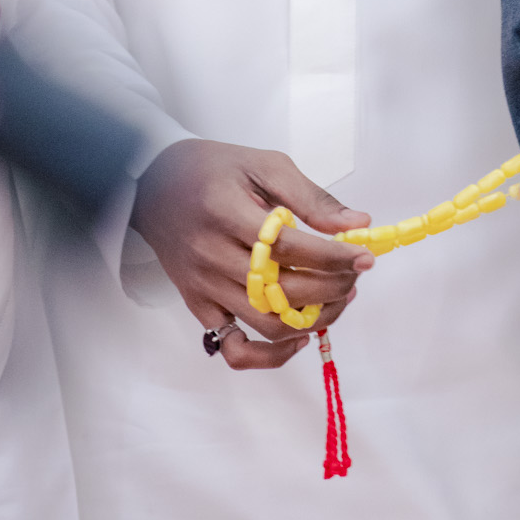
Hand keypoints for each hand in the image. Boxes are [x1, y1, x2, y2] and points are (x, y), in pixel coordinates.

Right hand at [133, 139, 374, 370]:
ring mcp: (203, 287)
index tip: (365, 257)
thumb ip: (311, 197)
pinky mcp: (198, 307)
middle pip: (283, 290)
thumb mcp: (264, 164)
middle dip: (333, 287)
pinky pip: (235, 348)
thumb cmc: (213, 169)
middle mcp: (211, 255)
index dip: (334, 257)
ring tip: (337, 298)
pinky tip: (298, 336)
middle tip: (355, 274)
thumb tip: (359, 223)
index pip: (290, 247)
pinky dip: (271, 354)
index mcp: (226, 211)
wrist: (154, 184)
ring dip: (313, 319)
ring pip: (268, 324)